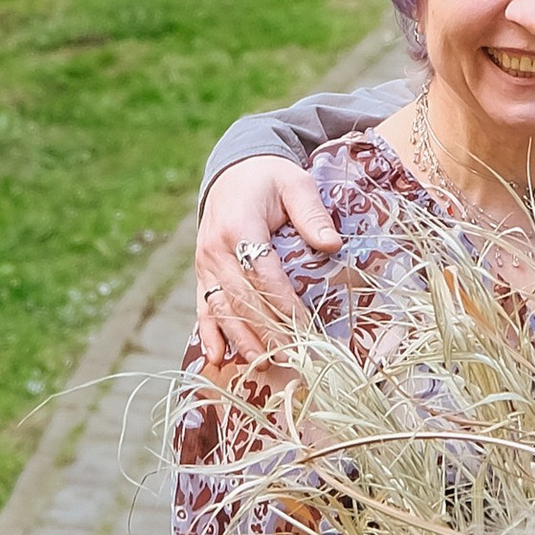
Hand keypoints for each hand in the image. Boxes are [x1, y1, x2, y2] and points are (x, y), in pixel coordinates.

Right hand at [196, 158, 336, 365]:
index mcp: (239, 226)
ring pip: (221, 308)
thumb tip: (332, 244)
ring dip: (240, 339)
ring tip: (261, 364)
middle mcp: (216, 249)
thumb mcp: (295, 184)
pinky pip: (204, 306)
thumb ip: (312, 213)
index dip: (283, 303)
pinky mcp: (202, 273)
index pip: (263, 273)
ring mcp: (205, 263)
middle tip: (289, 357)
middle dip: (265, 330)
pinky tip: (218, 357)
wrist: (233, 170)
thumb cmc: (269, 179)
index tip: (304, 327)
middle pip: (242, 298)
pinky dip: (210, 333)